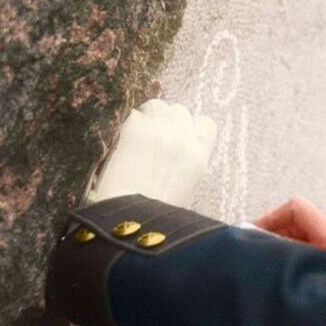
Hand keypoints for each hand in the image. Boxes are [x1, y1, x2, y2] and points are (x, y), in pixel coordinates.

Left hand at [87, 99, 216, 204]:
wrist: (133, 221)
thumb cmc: (157, 214)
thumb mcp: (186, 190)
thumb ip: (186, 165)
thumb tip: (174, 156)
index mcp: (199, 156)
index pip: (205, 123)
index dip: (191, 126)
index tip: (178, 136)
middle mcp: (184, 139)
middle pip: (179, 110)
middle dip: (166, 120)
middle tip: (151, 137)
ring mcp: (161, 131)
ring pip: (157, 105)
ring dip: (146, 116)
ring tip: (134, 135)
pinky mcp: (136, 129)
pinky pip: (132, 114)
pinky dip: (126, 125)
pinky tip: (120, 141)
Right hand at [254, 196, 325, 259]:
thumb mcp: (301, 275)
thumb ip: (281, 254)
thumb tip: (255, 240)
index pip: (296, 208)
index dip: (270, 217)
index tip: (253, 231)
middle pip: (298, 219)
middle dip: (274, 232)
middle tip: (256, 248)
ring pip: (305, 230)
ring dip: (284, 242)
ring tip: (272, 260)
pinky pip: (315, 239)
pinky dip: (298, 248)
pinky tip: (288, 265)